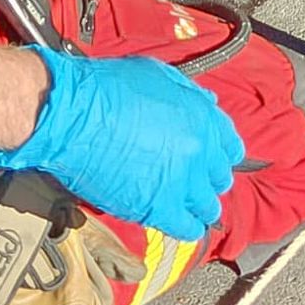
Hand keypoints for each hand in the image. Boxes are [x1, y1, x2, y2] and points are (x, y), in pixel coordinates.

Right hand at [0, 52, 243, 241]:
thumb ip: (189, 96)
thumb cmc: (106, 89)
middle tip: (185, 181)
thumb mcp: (158, 75)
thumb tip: (208, 106)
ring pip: (208, 207)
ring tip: (177, 203)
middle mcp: (201, 151)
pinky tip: (170, 220)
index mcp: (204, 118)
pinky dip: (183, 227)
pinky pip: (187, 229)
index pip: (231, 147)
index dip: (217, 155)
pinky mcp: (160, 208)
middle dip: (204, 180)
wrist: (73, 116)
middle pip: (220, 179)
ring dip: (195, 206)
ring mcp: (182, 182)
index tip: (206, 161)